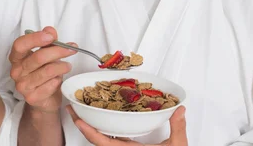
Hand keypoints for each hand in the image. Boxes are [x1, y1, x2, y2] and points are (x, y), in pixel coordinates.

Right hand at [9, 27, 76, 112]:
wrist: (44, 99)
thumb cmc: (43, 73)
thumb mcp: (46, 54)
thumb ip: (48, 42)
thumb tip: (50, 30)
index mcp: (16, 58)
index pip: (20, 45)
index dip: (35, 38)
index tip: (51, 36)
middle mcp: (16, 71)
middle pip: (38, 57)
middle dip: (58, 51)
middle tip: (71, 49)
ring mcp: (22, 86)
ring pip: (48, 71)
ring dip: (62, 66)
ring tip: (67, 66)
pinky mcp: (32, 97)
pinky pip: (51, 84)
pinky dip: (58, 80)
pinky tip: (58, 79)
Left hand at [67, 105, 187, 145]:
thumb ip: (177, 128)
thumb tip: (179, 110)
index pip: (102, 142)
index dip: (88, 131)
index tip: (78, 119)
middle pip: (96, 140)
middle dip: (83, 125)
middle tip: (72, 109)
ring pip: (101, 141)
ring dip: (90, 128)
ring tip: (81, 112)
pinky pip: (110, 141)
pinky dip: (102, 131)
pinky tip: (101, 121)